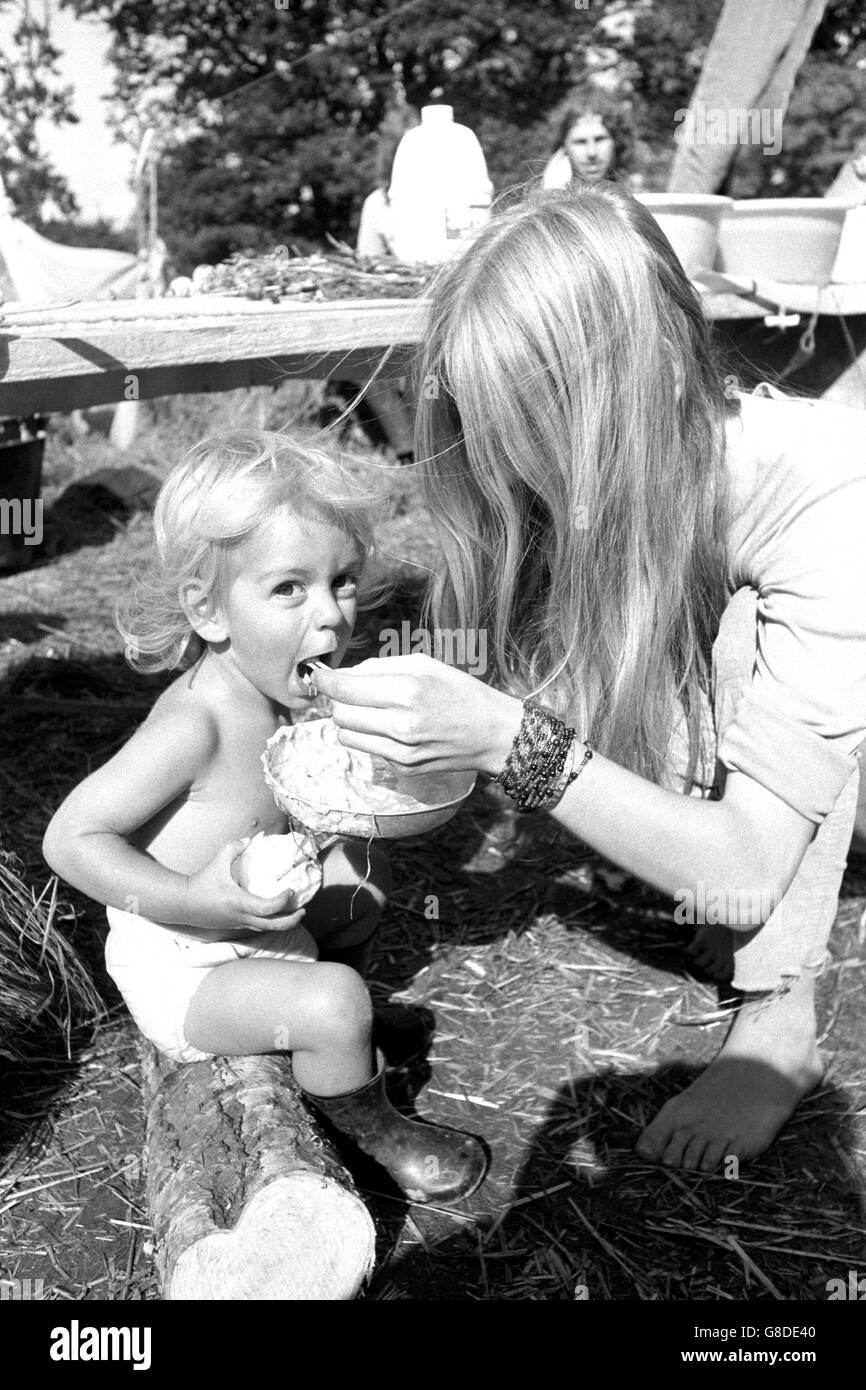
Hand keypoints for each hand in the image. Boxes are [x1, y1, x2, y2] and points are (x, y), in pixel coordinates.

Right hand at [181, 839, 307, 934]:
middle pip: (274, 926)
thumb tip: (249, 839)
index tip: (290, 890)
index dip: (283, 901)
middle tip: (303, 910)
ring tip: (295, 912)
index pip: (269, 908)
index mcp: (240, 902)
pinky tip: (276, 913)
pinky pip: (258, 927)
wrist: (182, 904)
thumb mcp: (217, 861)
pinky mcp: (235, 925)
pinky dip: (270, 922)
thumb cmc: (201, 882)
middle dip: (292, 920)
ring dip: (283, 922)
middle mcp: (242, 917)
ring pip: (267, 929)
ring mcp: (239, 924)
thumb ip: (234, 848)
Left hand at [312, 653, 521, 776]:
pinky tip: (392, 728)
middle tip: (351, 691)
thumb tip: (344, 674)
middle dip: (339, 700)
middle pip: (340, 713)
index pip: (345, 689)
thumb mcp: (424, 665)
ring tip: (371, 711)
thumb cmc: (460, 692)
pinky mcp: (403, 769)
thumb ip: (380, 668)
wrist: (493, 734)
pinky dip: (370, 737)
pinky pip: (367, 750)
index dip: (325, 680)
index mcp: (407, 691)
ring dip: (350, 721)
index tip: (318, 674)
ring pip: (346, 736)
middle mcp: (401, 724)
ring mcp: (401, 751)